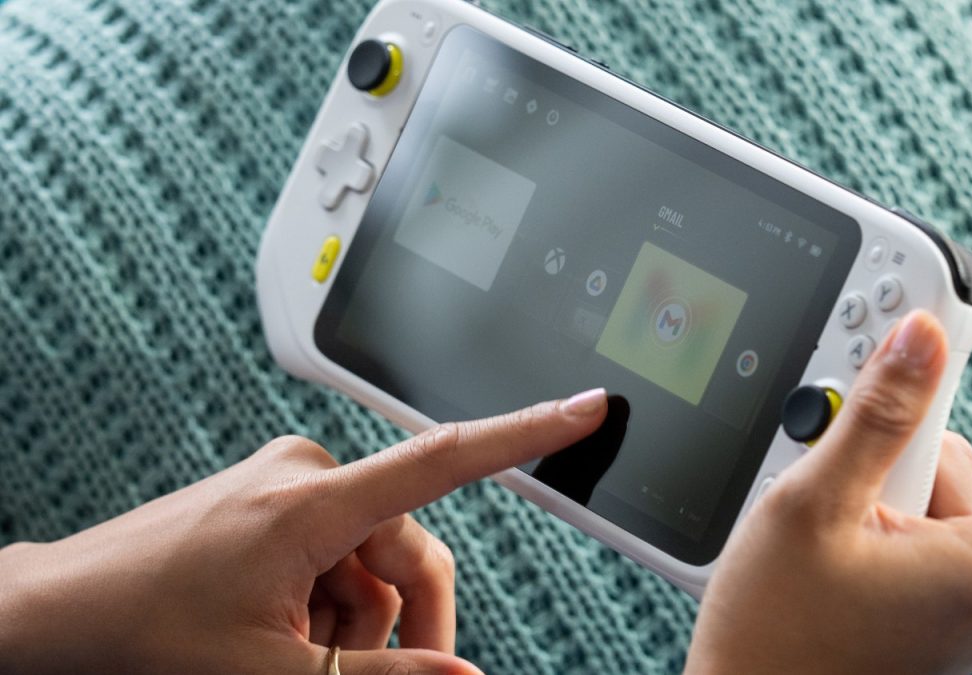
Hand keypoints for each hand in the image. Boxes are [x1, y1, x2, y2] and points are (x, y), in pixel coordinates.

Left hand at [0, 389, 608, 673]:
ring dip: (360, 615)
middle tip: (384, 674)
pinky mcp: (278, 490)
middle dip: (405, 621)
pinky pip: (341, 545)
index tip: (582, 407)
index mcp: (311, 503)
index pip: (442, 459)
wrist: (62, 611)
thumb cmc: (148, 630)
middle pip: (410, 548)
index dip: (524, 433)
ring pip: (375, 555)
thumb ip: (379, 673)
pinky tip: (288, 625)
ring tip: (298, 650)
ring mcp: (289, 479)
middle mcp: (307, 473)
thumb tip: (461, 674)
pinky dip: (333, 595)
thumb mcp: (275, 670)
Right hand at [686, 311, 971, 674]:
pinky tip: (829, 539)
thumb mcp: (814, 504)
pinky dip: (876, 522)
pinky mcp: (925, 621)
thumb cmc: (772, 632)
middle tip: (838, 469)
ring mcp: (954, 615)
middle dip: (904, 454)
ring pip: (938, 508)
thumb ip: (875, 415)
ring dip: (879, 490)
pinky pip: (920, 543)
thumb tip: (922, 342)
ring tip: (820, 522)